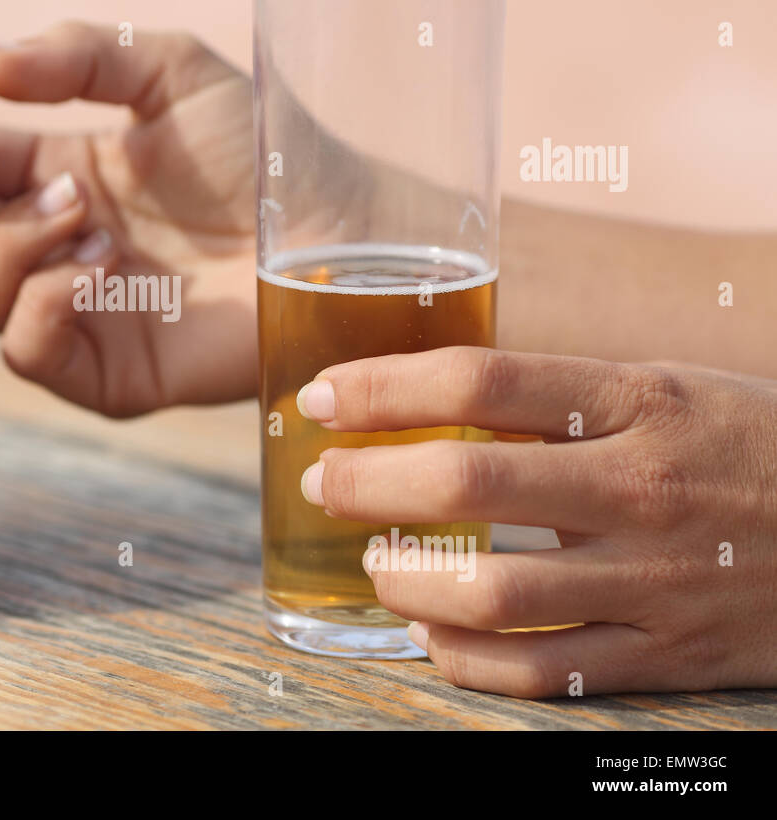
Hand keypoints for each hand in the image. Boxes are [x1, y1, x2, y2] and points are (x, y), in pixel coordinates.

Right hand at [0, 21, 256, 415]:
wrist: (334, 231)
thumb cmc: (263, 153)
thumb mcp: (169, 72)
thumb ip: (76, 57)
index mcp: (58, 176)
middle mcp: (55, 247)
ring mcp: (78, 313)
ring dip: (11, 240)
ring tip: (86, 212)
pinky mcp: (109, 372)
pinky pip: (28, 352)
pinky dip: (43, 303)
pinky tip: (98, 267)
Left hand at [296, 347, 776, 696]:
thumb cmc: (745, 446)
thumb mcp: (665, 388)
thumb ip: (558, 394)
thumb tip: (427, 394)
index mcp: (639, 401)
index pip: (479, 382)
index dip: (381, 388)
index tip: (322, 398)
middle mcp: (641, 489)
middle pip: (468, 485)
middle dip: (368, 484)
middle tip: (324, 482)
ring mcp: (654, 580)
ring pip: (494, 596)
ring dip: (404, 581)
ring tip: (375, 563)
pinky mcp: (667, 657)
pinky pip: (542, 675)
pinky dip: (464, 659)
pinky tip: (430, 632)